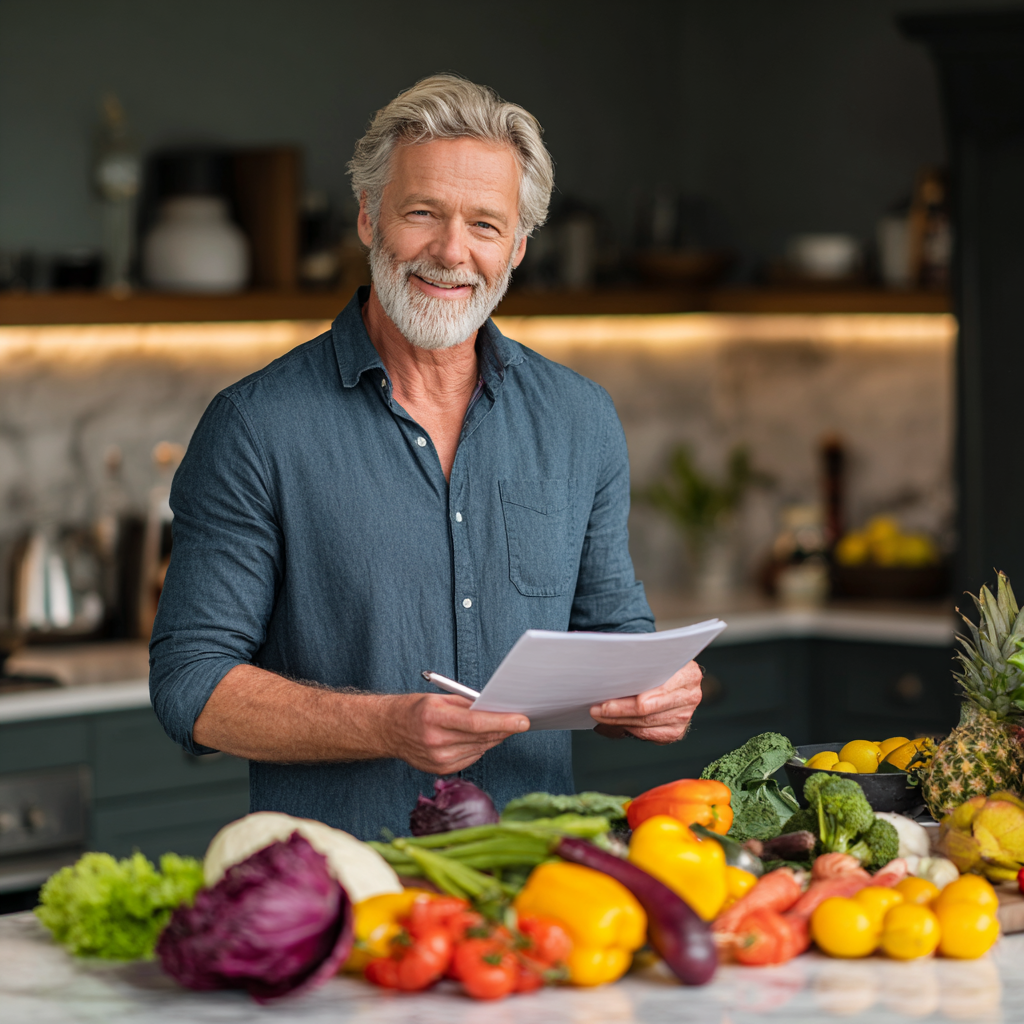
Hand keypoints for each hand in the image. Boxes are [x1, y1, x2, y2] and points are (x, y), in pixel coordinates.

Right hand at [387, 693, 529, 773]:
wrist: (388, 730)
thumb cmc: (414, 709)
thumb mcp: (439, 698)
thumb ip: (467, 705)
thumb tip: (495, 710)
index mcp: (434, 717)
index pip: (476, 723)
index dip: (503, 722)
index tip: (522, 720)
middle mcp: (435, 741)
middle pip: (481, 738)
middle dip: (504, 729)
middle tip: (519, 721)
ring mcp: (437, 759)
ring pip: (479, 749)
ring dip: (493, 739)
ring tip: (502, 728)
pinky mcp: (440, 769)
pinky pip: (470, 758)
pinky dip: (479, 748)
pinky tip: (480, 739)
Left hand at [588, 660, 702, 743]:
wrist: (668, 670)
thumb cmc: (654, 662)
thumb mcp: (649, 656)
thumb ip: (635, 665)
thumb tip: (605, 680)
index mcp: (688, 673)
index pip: (653, 695)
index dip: (625, 702)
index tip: (603, 703)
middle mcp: (690, 696)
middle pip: (648, 712)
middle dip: (618, 713)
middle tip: (596, 710)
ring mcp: (685, 715)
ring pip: (646, 725)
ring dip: (620, 722)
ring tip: (600, 716)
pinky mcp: (677, 730)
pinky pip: (650, 735)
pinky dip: (630, 729)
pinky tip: (616, 723)